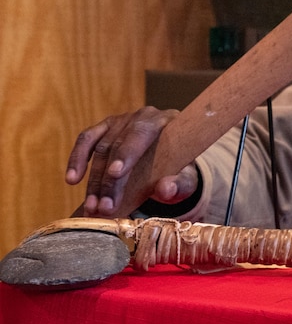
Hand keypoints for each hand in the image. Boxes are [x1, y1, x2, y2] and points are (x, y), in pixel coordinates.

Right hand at [65, 106, 196, 216]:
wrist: (171, 160)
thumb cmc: (179, 168)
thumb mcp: (187, 178)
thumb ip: (180, 184)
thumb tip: (166, 189)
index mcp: (167, 122)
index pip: (143, 133)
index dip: (128, 152)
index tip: (116, 173)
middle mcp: (144, 116)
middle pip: (118, 145)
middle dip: (109, 180)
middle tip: (104, 207)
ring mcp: (122, 120)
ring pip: (101, 148)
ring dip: (94, 180)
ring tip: (91, 206)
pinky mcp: (105, 127)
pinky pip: (86, 140)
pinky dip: (77, 159)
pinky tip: (72, 179)